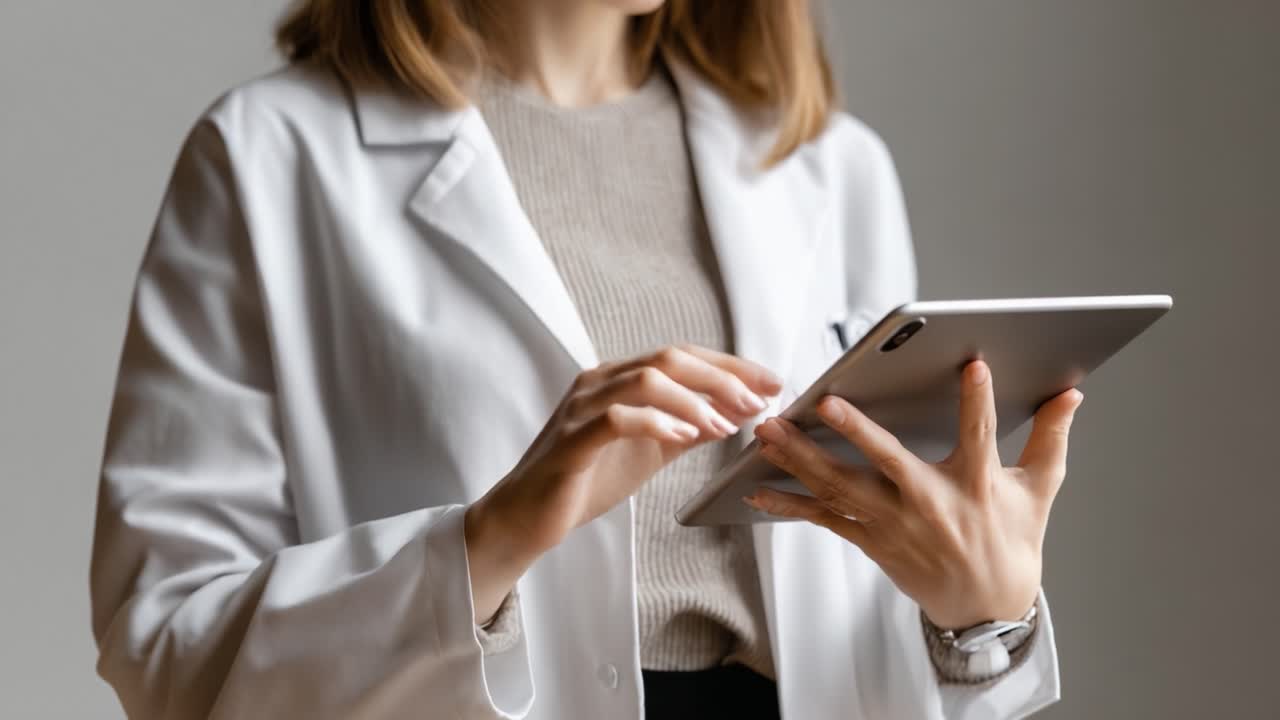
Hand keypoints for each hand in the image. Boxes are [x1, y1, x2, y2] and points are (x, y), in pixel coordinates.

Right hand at [465, 345, 781, 621]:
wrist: (527, 518)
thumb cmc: (584, 481)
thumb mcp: (648, 452)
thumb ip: (684, 428)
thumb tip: (732, 413)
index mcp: (617, 379)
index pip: (681, 357)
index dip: (730, 366)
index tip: (772, 382)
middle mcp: (598, 382)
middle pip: (668, 358)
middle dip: (721, 377)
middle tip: (758, 401)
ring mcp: (582, 407)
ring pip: (645, 380)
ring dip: (695, 400)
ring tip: (726, 424)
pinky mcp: (571, 439)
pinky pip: (617, 418)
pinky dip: (657, 422)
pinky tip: (685, 437)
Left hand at [746, 360, 1082, 628]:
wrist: (986, 608)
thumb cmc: (1010, 542)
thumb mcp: (1037, 491)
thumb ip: (1049, 438)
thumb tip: (1071, 395)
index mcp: (976, 487)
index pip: (980, 435)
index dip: (977, 401)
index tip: (972, 366)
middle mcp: (931, 506)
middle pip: (888, 464)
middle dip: (856, 431)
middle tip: (825, 401)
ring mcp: (896, 526)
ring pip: (843, 488)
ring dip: (801, 459)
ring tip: (769, 431)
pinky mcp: (871, 542)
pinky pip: (824, 520)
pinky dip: (789, 505)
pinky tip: (755, 489)